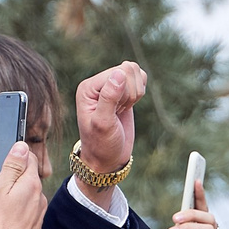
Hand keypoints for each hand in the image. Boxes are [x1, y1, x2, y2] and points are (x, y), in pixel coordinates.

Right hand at [0, 141, 46, 228]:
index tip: (2, 162)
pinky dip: (11, 209)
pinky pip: (23, 210)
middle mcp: (39, 197)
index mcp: (31, 185)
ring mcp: (38, 213)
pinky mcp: (34, 226)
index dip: (14, 156)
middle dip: (7, 178)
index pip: (29, 158)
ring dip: (7, 194)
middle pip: (24, 178)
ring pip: (22, 195)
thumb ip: (12, 166)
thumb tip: (22, 146)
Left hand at [73, 62, 146, 185]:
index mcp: (88, 87)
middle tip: (118, 112)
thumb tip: (119, 72)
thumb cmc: (101, 144)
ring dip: (135, 94)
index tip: (114, 113)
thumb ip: (109, 97)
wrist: (107, 158)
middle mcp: (98, 83)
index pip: (118, 72)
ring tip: (121, 110)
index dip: (124, 93)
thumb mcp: (103, 124)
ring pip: (136, 72)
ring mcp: (110, 84)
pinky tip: (127, 106)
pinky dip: (139, 93)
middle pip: (129, 70)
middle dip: (130, 94)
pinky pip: (140, 78)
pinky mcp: (122, 89)